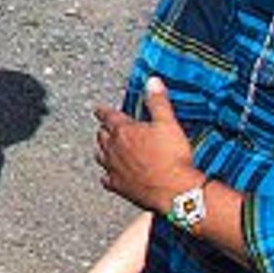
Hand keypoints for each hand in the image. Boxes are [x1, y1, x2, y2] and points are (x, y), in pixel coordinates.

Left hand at [94, 76, 202, 214]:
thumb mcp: (169, 123)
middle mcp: (113, 149)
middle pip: (102, 136)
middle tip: (106, 128)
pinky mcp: (119, 186)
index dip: (103, 111)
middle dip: (104, 130)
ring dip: (103, 151)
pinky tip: (110, 176)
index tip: (98, 110)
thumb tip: (152, 81)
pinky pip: (106, 179)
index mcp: (124, 131)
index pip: (108, 116)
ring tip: (105, 148)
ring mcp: (114, 168)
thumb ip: (158, 102)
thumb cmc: (172, 157)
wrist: (175, 191)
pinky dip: (107, 175)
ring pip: (100, 156)